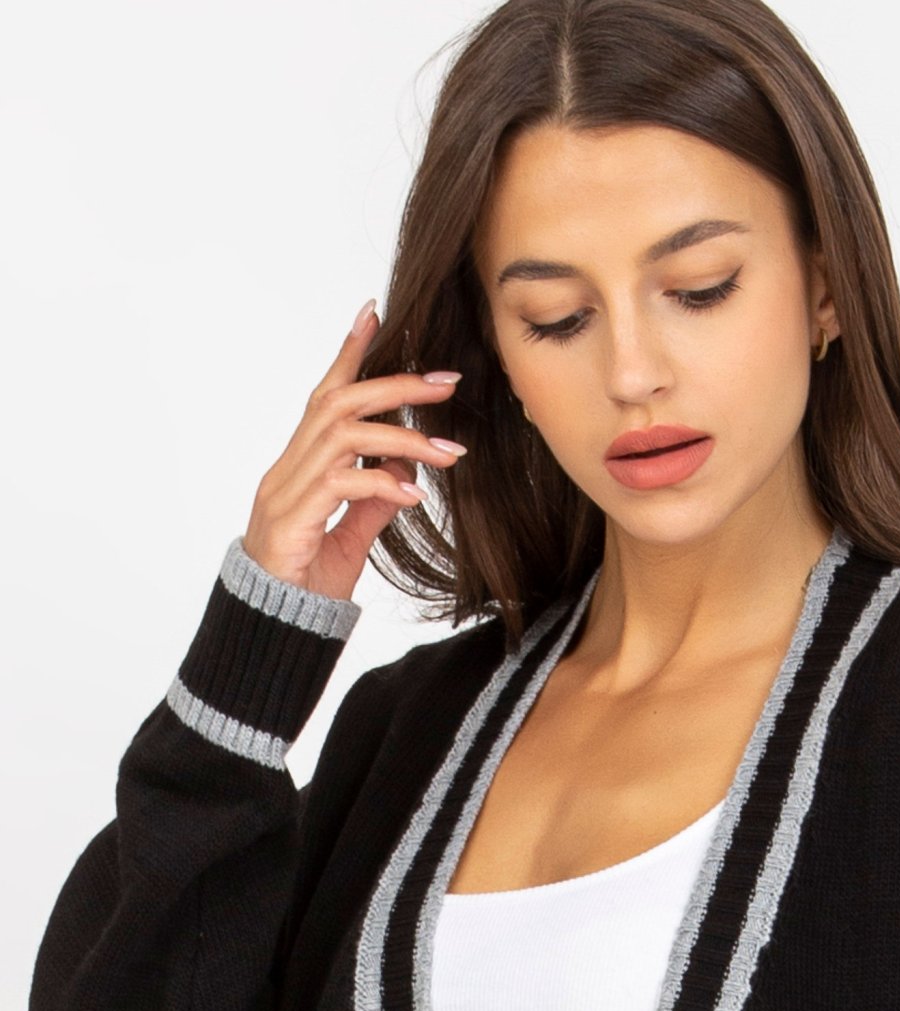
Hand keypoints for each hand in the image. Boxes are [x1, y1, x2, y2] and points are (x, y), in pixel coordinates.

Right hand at [242, 298, 465, 599]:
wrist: (271, 627)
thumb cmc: (304, 582)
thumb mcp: (350, 538)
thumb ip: (373, 504)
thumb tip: (404, 476)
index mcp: (301, 466)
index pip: (325, 394)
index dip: (349, 353)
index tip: (375, 314)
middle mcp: (289, 468)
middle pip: (338, 402)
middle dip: (395, 385)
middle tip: (446, 383)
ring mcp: (287, 491)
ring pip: (343, 435)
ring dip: (402, 437)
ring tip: (449, 452)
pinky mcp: (293, 520)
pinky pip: (341, 484)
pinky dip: (381, 482)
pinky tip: (413, 494)